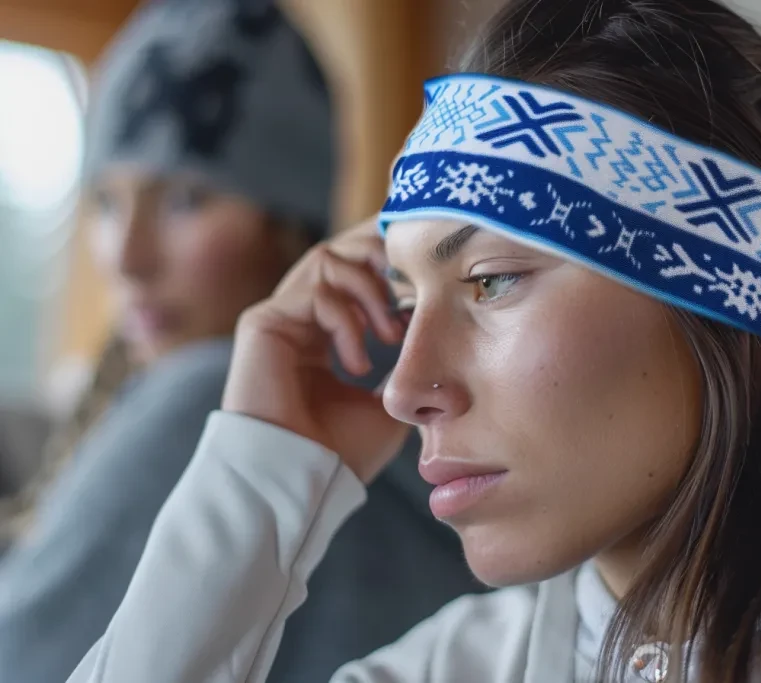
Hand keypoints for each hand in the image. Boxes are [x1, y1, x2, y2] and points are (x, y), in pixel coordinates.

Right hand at [223, 216, 409, 481]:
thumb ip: (405, 365)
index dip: (392, 265)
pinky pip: (316, 293)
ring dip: (370, 290)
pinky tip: (357, 365)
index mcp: (324, 334)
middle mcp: (298, 318)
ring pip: (329, 258)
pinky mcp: (262, 323)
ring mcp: (279, 317)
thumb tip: (437, 334)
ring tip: (390, 336)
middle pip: (341, 250)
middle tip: (416, 279)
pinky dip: (346, 321)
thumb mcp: (390, 403)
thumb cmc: (342, 451)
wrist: (301, 481)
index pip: (356, 274)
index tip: (430, 276)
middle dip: (382, 254)